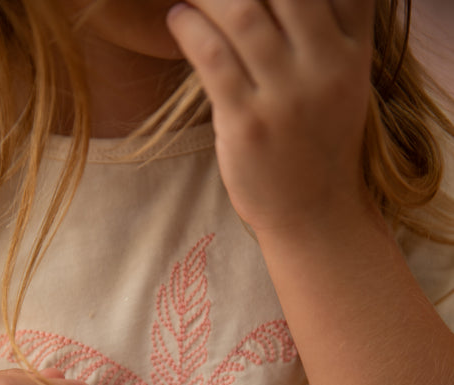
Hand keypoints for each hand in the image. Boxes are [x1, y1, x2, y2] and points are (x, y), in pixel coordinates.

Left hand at [167, 0, 374, 234]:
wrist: (315, 215)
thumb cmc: (320, 145)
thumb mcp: (342, 84)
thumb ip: (328, 33)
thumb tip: (283, 4)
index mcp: (352, 53)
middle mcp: (326, 69)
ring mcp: (287, 98)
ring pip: (244, 14)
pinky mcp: (249, 125)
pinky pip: (213, 57)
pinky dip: (190, 28)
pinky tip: (179, 18)